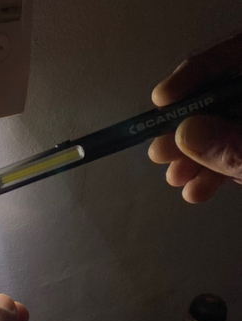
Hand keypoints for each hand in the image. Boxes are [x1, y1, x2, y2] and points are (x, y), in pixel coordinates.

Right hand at [148, 33, 241, 202]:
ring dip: (192, 157)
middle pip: (218, 98)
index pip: (232, 56)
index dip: (194, 74)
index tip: (162, 100)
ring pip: (220, 129)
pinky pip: (232, 152)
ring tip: (175, 178)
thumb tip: (186, 133)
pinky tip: (195, 190)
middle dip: (184, 130)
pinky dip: (212, 173)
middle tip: (159, 152)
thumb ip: (234, 146)